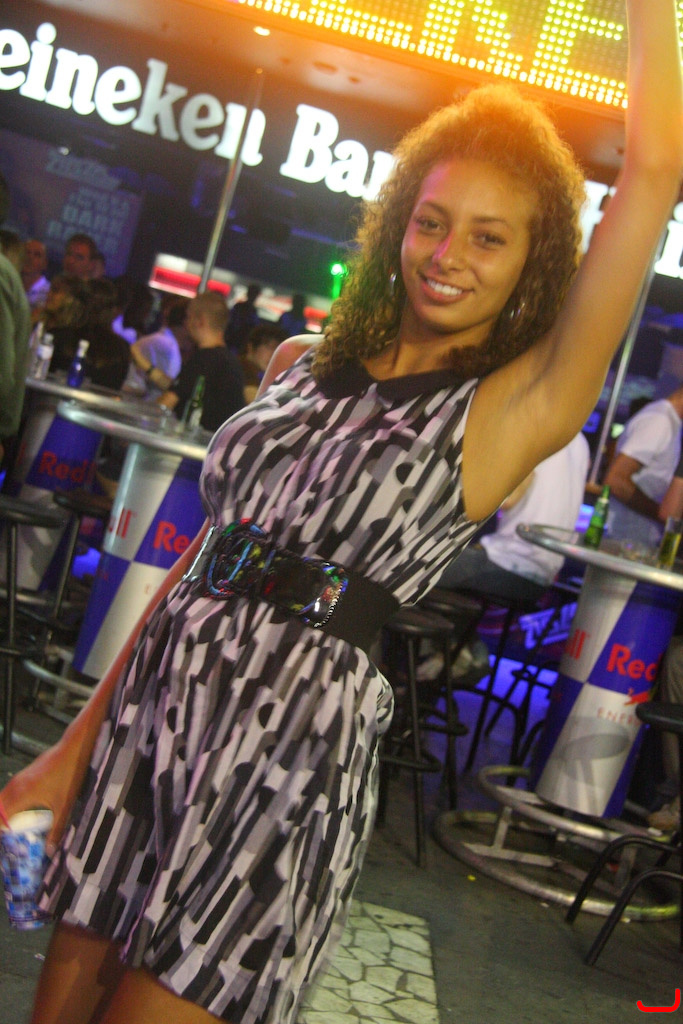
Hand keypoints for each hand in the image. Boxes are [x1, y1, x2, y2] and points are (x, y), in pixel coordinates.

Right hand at [0, 736, 90, 853]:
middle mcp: (15, 787)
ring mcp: (17, 780)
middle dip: (0, 826)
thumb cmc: (69, 774)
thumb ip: (56, 829)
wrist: (72, 747)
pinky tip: (17, 816)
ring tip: (11, 832)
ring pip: (0, 801)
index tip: (5, 846)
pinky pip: (7, 794)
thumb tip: (50, 852)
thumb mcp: (64, 805)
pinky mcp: (22, 777)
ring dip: (2, 816)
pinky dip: (7, 807)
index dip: (1, 832)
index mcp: (21, 795)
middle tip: (7, 841)